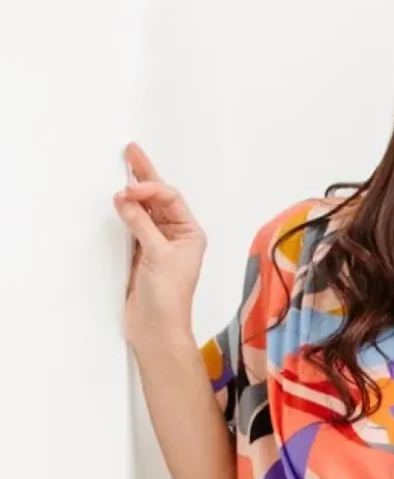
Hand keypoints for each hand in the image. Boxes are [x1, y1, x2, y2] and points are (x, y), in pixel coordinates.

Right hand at [114, 142, 206, 350]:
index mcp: (190, 234)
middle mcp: (177, 236)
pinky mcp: (141, 254)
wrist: (156, 329)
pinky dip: (125, 211)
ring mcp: (158, 244)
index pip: (169, 199)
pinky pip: (133, 225)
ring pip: (144, 210)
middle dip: (145, 175)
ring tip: (124, 165)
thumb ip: (140, 224)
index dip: (149, 189)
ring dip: (134, 191)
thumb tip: (124, 199)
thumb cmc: (167, 296)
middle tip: (131, 150)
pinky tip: (119, 198)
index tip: (129, 189)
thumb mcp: (157, 255)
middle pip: (158, 199)